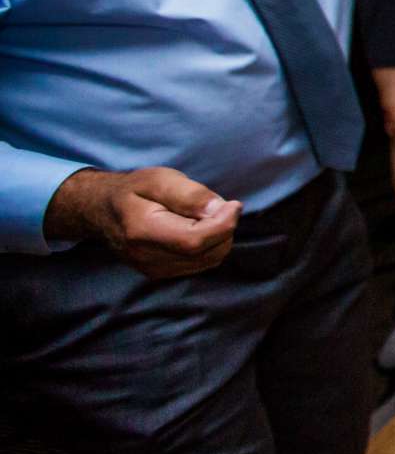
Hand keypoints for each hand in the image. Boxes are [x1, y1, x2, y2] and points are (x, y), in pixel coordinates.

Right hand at [45, 167, 239, 277]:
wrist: (102, 210)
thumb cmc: (133, 190)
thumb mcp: (159, 179)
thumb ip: (190, 195)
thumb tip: (222, 211)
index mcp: (142, 231)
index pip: (194, 241)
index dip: (223, 224)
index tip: (233, 204)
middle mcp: (147, 257)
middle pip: (207, 253)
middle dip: (223, 228)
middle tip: (216, 206)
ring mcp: (153, 270)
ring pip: (210, 260)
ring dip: (218, 237)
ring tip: (201, 216)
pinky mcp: (161, 274)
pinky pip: (202, 263)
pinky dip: (210, 246)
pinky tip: (196, 228)